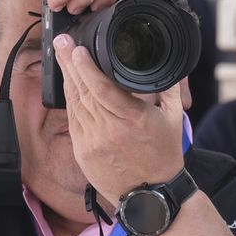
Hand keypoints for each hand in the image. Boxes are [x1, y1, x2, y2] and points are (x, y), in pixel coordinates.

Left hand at [52, 32, 183, 201]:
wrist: (151, 195)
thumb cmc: (164, 155)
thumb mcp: (174, 118)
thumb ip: (169, 88)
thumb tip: (170, 64)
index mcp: (133, 119)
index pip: (103, 88)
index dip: (87, 68)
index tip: (78, 50)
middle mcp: (110, 130)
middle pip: (84, 90)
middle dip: (70, 64)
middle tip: (61, 41)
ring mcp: (93, 142)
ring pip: (75, 103)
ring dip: (67, 78)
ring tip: (62, 56)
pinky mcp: (82, 152)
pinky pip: (73, 120)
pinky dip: (70, 100)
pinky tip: (68, 84)